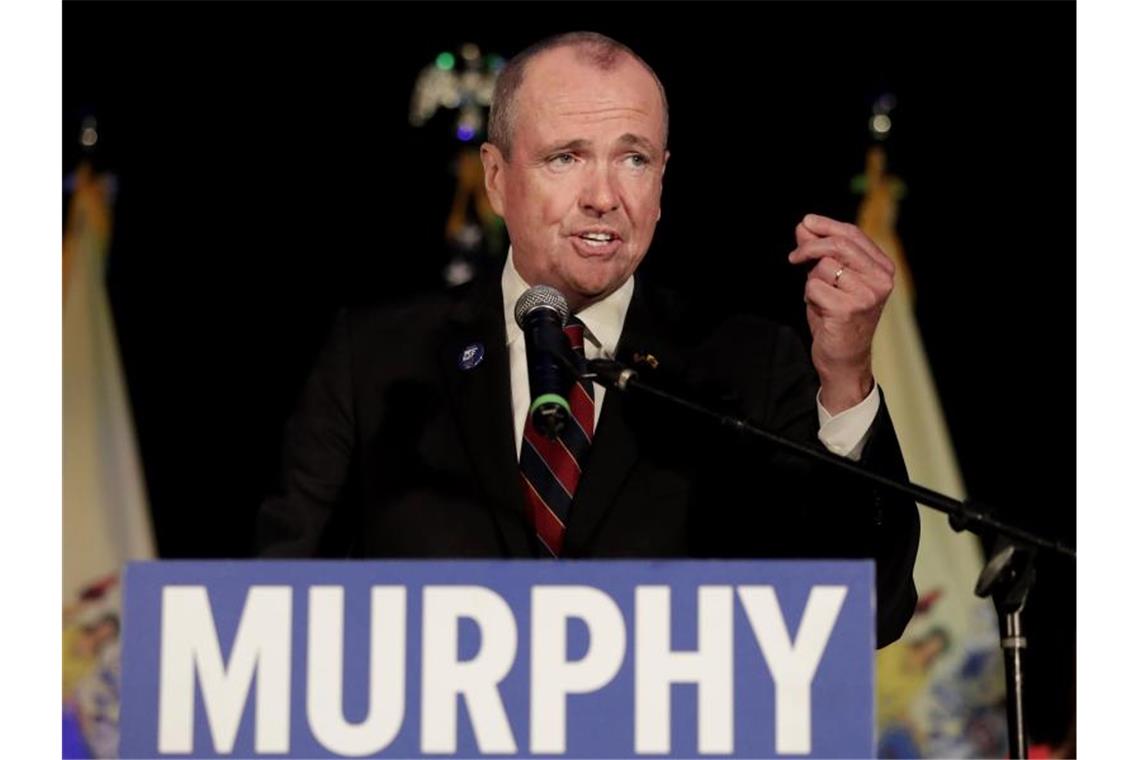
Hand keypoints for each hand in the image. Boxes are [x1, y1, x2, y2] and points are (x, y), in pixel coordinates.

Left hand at [788, 213, 894, 413]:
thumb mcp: (830, 280)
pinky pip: (814, 287)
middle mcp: (881, 280)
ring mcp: (867, 294)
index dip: (826, 226)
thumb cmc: (836, 317)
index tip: (805, 223)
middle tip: (794, 257)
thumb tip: (804, 226)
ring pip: (824, 267)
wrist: (843, 359)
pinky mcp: (849, 309)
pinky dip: (810, 297)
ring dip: (812, 281)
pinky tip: (820, 310)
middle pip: (839, 245)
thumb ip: (820, 253)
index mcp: (882, 269)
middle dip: (811, 247)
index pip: (853, 235)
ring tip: (821, 299)